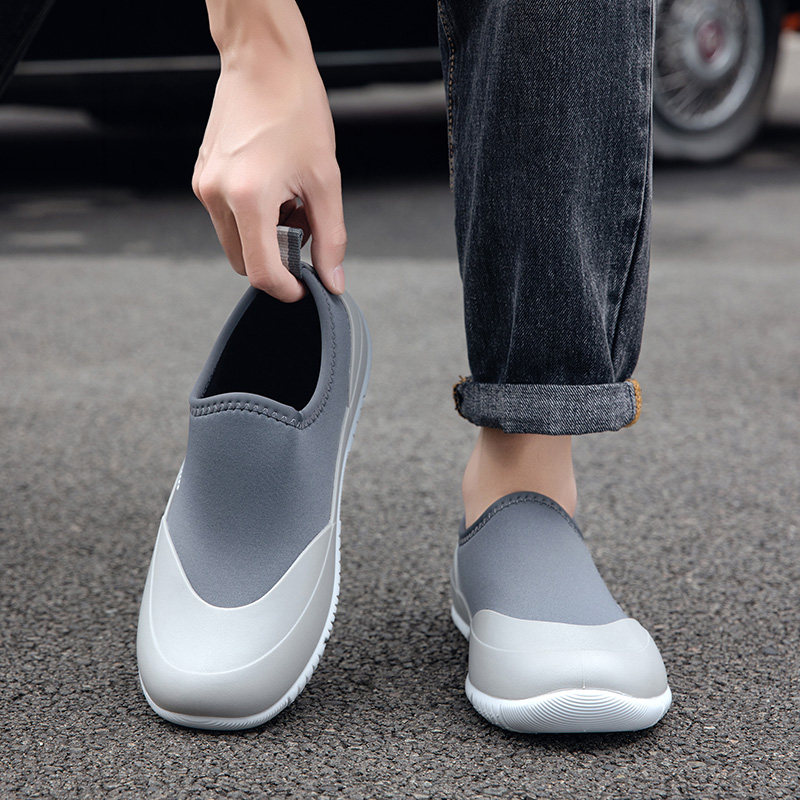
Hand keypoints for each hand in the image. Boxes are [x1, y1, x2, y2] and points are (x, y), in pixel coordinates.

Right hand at [192, 0, 345, 300]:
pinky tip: (274, 188)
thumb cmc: (297, 111)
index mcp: (247, 198)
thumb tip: (333, 280)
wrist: (264, 62)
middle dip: (277, 258)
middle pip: (245, 262)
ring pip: (236, 241)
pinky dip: (252, 218)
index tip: (306, 285)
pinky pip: (227, 217)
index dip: (287, 289)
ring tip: (291, 199)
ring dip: (265, 237)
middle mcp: (216, 195)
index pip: (261, 273)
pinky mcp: (202, 176)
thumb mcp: (325, 180)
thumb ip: (331, 238)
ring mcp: (205, 185)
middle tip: (304, 225)